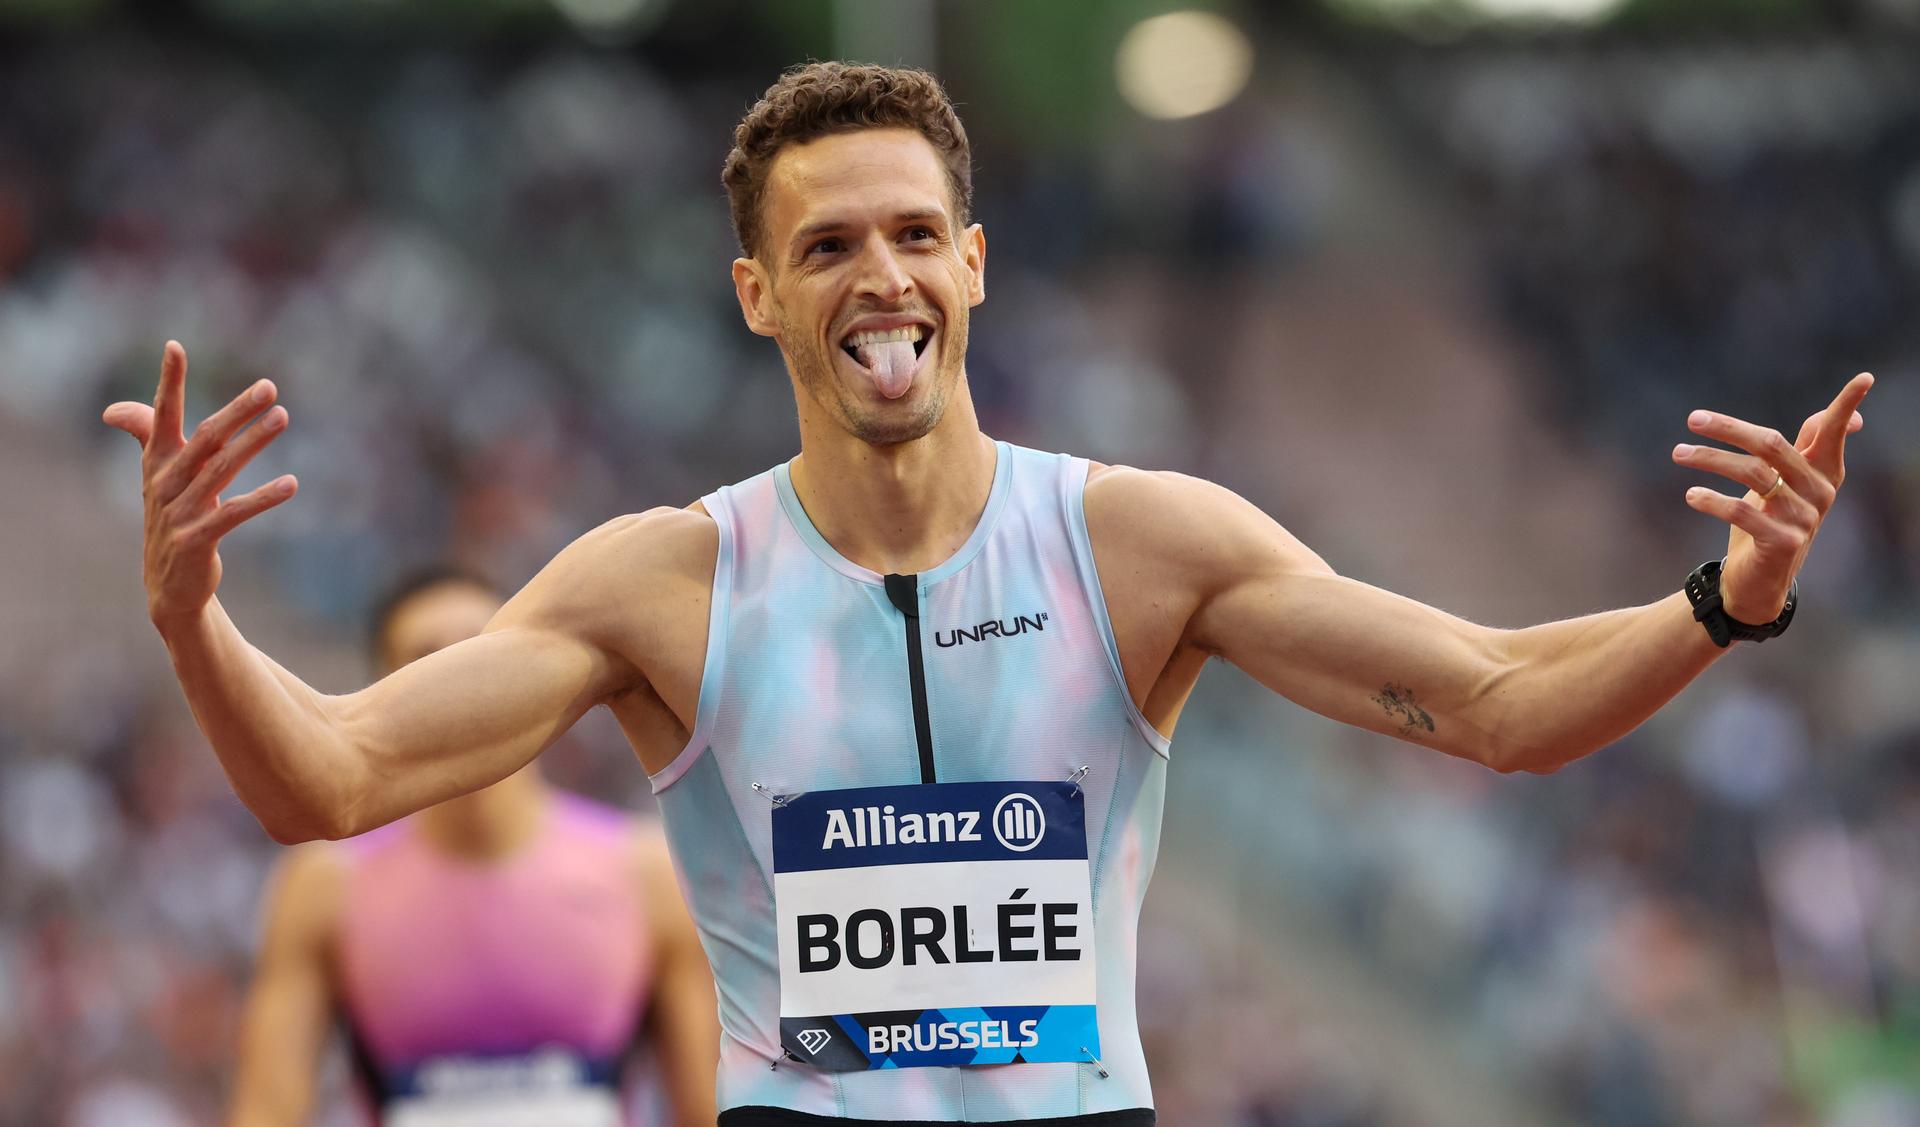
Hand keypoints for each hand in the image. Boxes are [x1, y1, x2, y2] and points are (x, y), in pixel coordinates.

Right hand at [102, 342, 297, 629]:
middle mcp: (165, 483)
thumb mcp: (159, 479)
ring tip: (282, 417)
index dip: (168, 382)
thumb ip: (146, 438)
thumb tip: (113, 410)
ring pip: (221, 471)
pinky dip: (263, 498)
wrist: (168, 586)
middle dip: (236, 410)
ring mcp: (179, 513)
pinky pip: (233, 514)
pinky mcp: (196, 540)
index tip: (174, 346)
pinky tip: (292, 484)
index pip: (161, 415)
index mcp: (157, 463)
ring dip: (254, 443)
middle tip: (268, 387)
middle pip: (205, 439)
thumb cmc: (172, 519)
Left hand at [1672, 372, 1872, 622]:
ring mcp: (1804, 518)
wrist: (1757, 582)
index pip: (1833, 433)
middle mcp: (1819, 492)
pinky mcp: (1783, 543)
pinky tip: (1691, 494)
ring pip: (1752, 474)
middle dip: (1729, 428)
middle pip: (1772, 444)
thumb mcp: (1783, 484)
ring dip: (1709, 459)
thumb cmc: (1767, 522)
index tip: (1865, 377)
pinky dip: (1711, 500)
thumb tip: (1839, 416)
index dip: (1846, 404)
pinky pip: (1742, 512)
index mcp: (1822, 473)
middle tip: (1693, 418)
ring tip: (1678, 453)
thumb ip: (1800, 450)